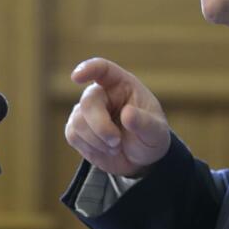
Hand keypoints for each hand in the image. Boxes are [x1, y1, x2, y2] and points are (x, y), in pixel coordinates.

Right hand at [64, 58, 169, 176]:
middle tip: (116, 142)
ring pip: (78, 122)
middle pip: (88, 103)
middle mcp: (101, 93)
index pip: (102, 69)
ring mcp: (86, 111)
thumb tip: (127, 114)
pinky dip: (89, 147)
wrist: (140, 159)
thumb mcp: (156, 131)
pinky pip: (72, 135)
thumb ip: (145, 123)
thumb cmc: (150, 137)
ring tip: (115, 147)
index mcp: (122, 85)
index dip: (88, 69)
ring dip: (97, 141)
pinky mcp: (77, 129)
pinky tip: (104, 150)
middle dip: (100, 127)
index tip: (77, 76)